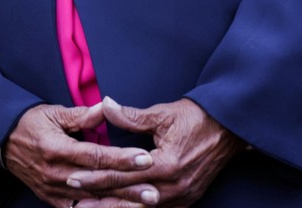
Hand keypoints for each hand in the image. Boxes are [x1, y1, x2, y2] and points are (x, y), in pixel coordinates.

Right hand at [4, 103, 155, 207]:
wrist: (2, 141)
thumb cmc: (29, 123)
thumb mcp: (53, 113)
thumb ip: (81, 115)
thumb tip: (107, 108)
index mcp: (57, 148)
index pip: (96, 156)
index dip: (122, 158)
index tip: (145, 157)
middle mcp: (56, 173)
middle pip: (98, 182)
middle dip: (128, 187)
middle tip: (154, 190)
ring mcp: (53, 189)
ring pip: (92, 200)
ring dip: (120, 203)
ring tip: (144, 204)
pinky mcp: (51, 199)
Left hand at [68, 97, 244, 207]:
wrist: (229, 129)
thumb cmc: (195, 118)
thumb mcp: (161, 114)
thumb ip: (130, 116)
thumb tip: (105, 105)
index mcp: (165, 164)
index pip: (121, 175)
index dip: (95, 177)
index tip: (72, 177)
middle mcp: (174, 186)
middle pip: (129, 196)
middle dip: (100, 198)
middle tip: (73, 198)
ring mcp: (182, 196)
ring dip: (117, 207)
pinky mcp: (188, 199)